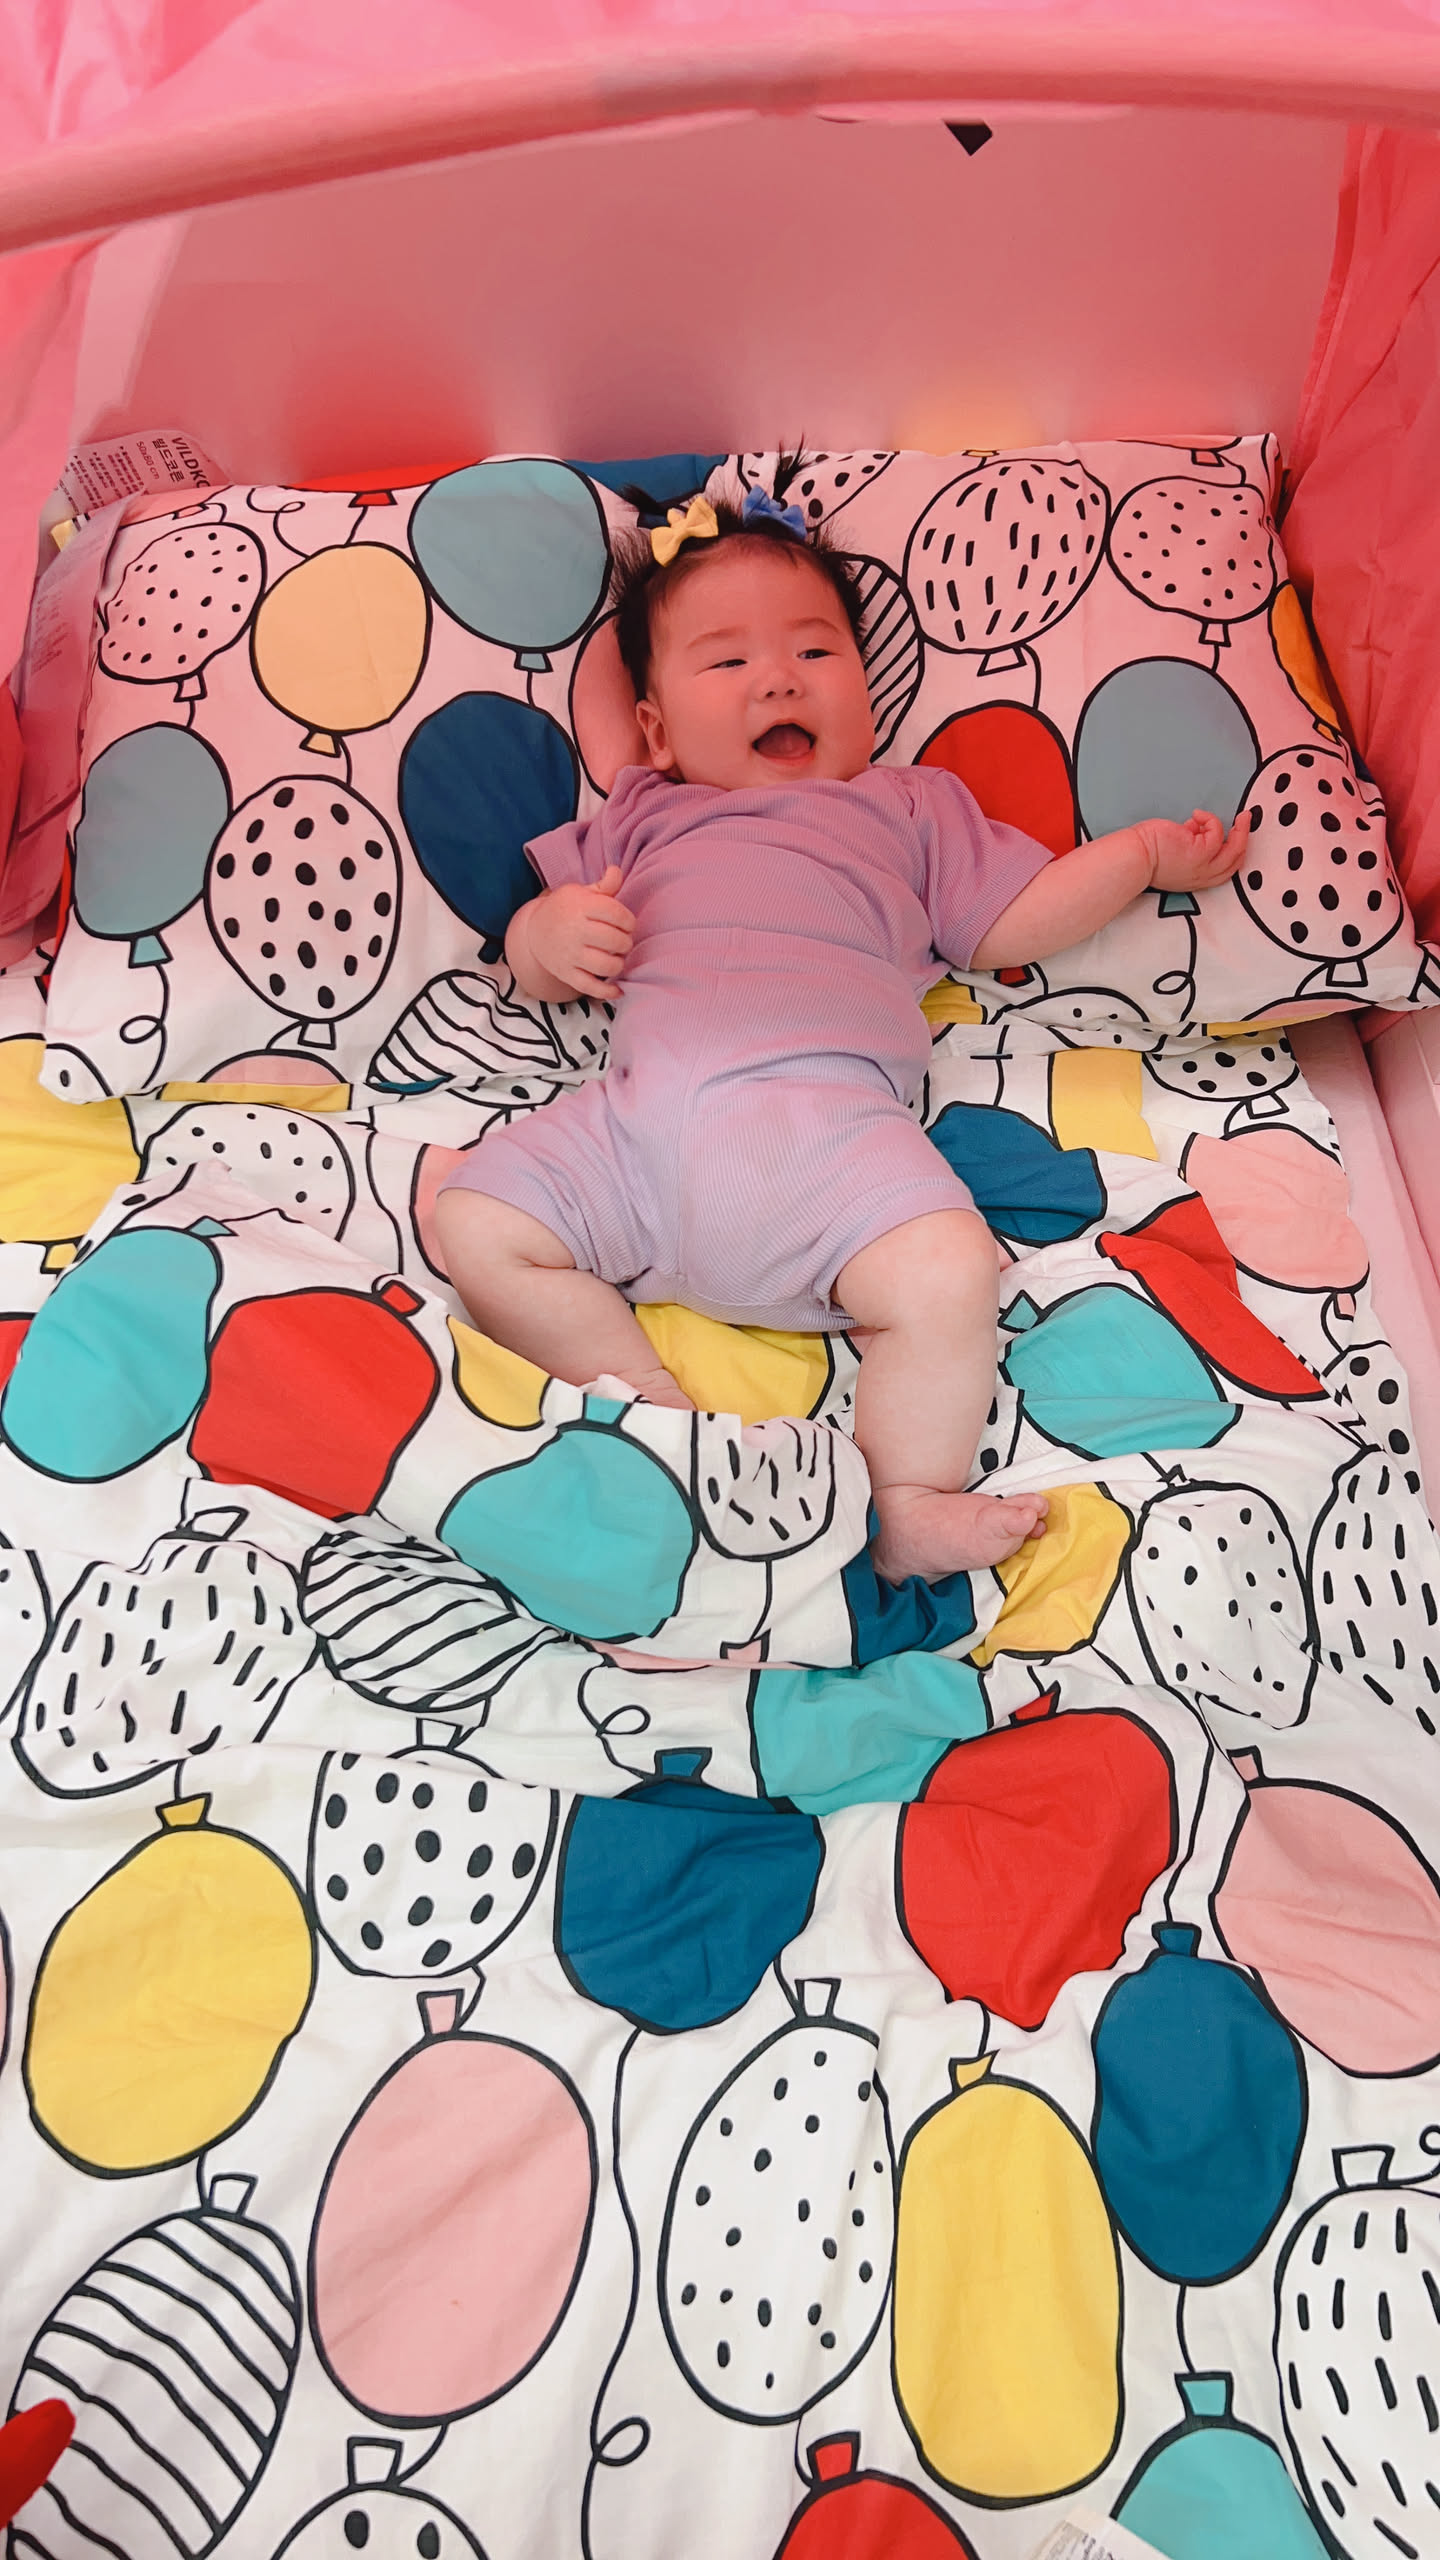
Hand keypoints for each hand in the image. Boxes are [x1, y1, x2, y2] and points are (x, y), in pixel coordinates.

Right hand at [524, 865, 633, 1000]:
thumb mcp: (580, 892)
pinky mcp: (566, 974)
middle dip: (626, 942)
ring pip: (607, 965)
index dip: (629, 921)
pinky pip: (591, 987)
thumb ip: (604, 886)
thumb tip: (616, 872)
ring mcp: (570, 955)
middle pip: (616, 941)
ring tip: (616, 957)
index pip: (617, 914)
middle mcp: (575, 931)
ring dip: (619, 963)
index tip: (626, 924)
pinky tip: (618, 989)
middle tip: (622, 941)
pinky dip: (608, 992)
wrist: (533, 930)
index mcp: (580, 907)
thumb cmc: (564, 909)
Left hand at [1140, 807, 1251, 891]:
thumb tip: (1194, 829)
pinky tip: (1196, 816)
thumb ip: (1188, 846)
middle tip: (1245, 822)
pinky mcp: (1199, 852)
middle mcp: (1200, 876)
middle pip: (1234, 862)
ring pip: (1234, 850)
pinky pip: (1217, 832)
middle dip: (1244, 840)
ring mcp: (1202, 866)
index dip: (1234, 853)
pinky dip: (1210, 820)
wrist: (1133, 858)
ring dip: (1241, 830)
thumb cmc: (1144, 855)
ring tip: (1240, 816)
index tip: (1235, 837)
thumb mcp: (1173, 856)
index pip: (1224, 870)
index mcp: (1194, 878)